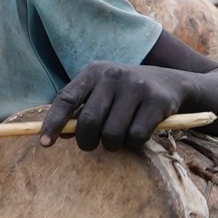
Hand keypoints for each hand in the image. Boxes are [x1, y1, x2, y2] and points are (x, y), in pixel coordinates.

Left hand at [40, 61, 193, 150]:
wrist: (173, 82)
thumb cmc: (128, 93)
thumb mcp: (104, 92)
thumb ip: (82, 110)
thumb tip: (58, 135)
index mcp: (95, 72)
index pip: (66, 99)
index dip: (53, 123)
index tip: (45, 144)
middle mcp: (114, 75)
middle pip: (89, 122)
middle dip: (87, 142)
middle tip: (92, 146)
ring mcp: (136, 87)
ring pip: (112, 134)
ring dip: (113, 145)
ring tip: (120, 138)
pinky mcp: (157, 102)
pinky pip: (136, 136)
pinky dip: (134, 143)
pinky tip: (138, 134)